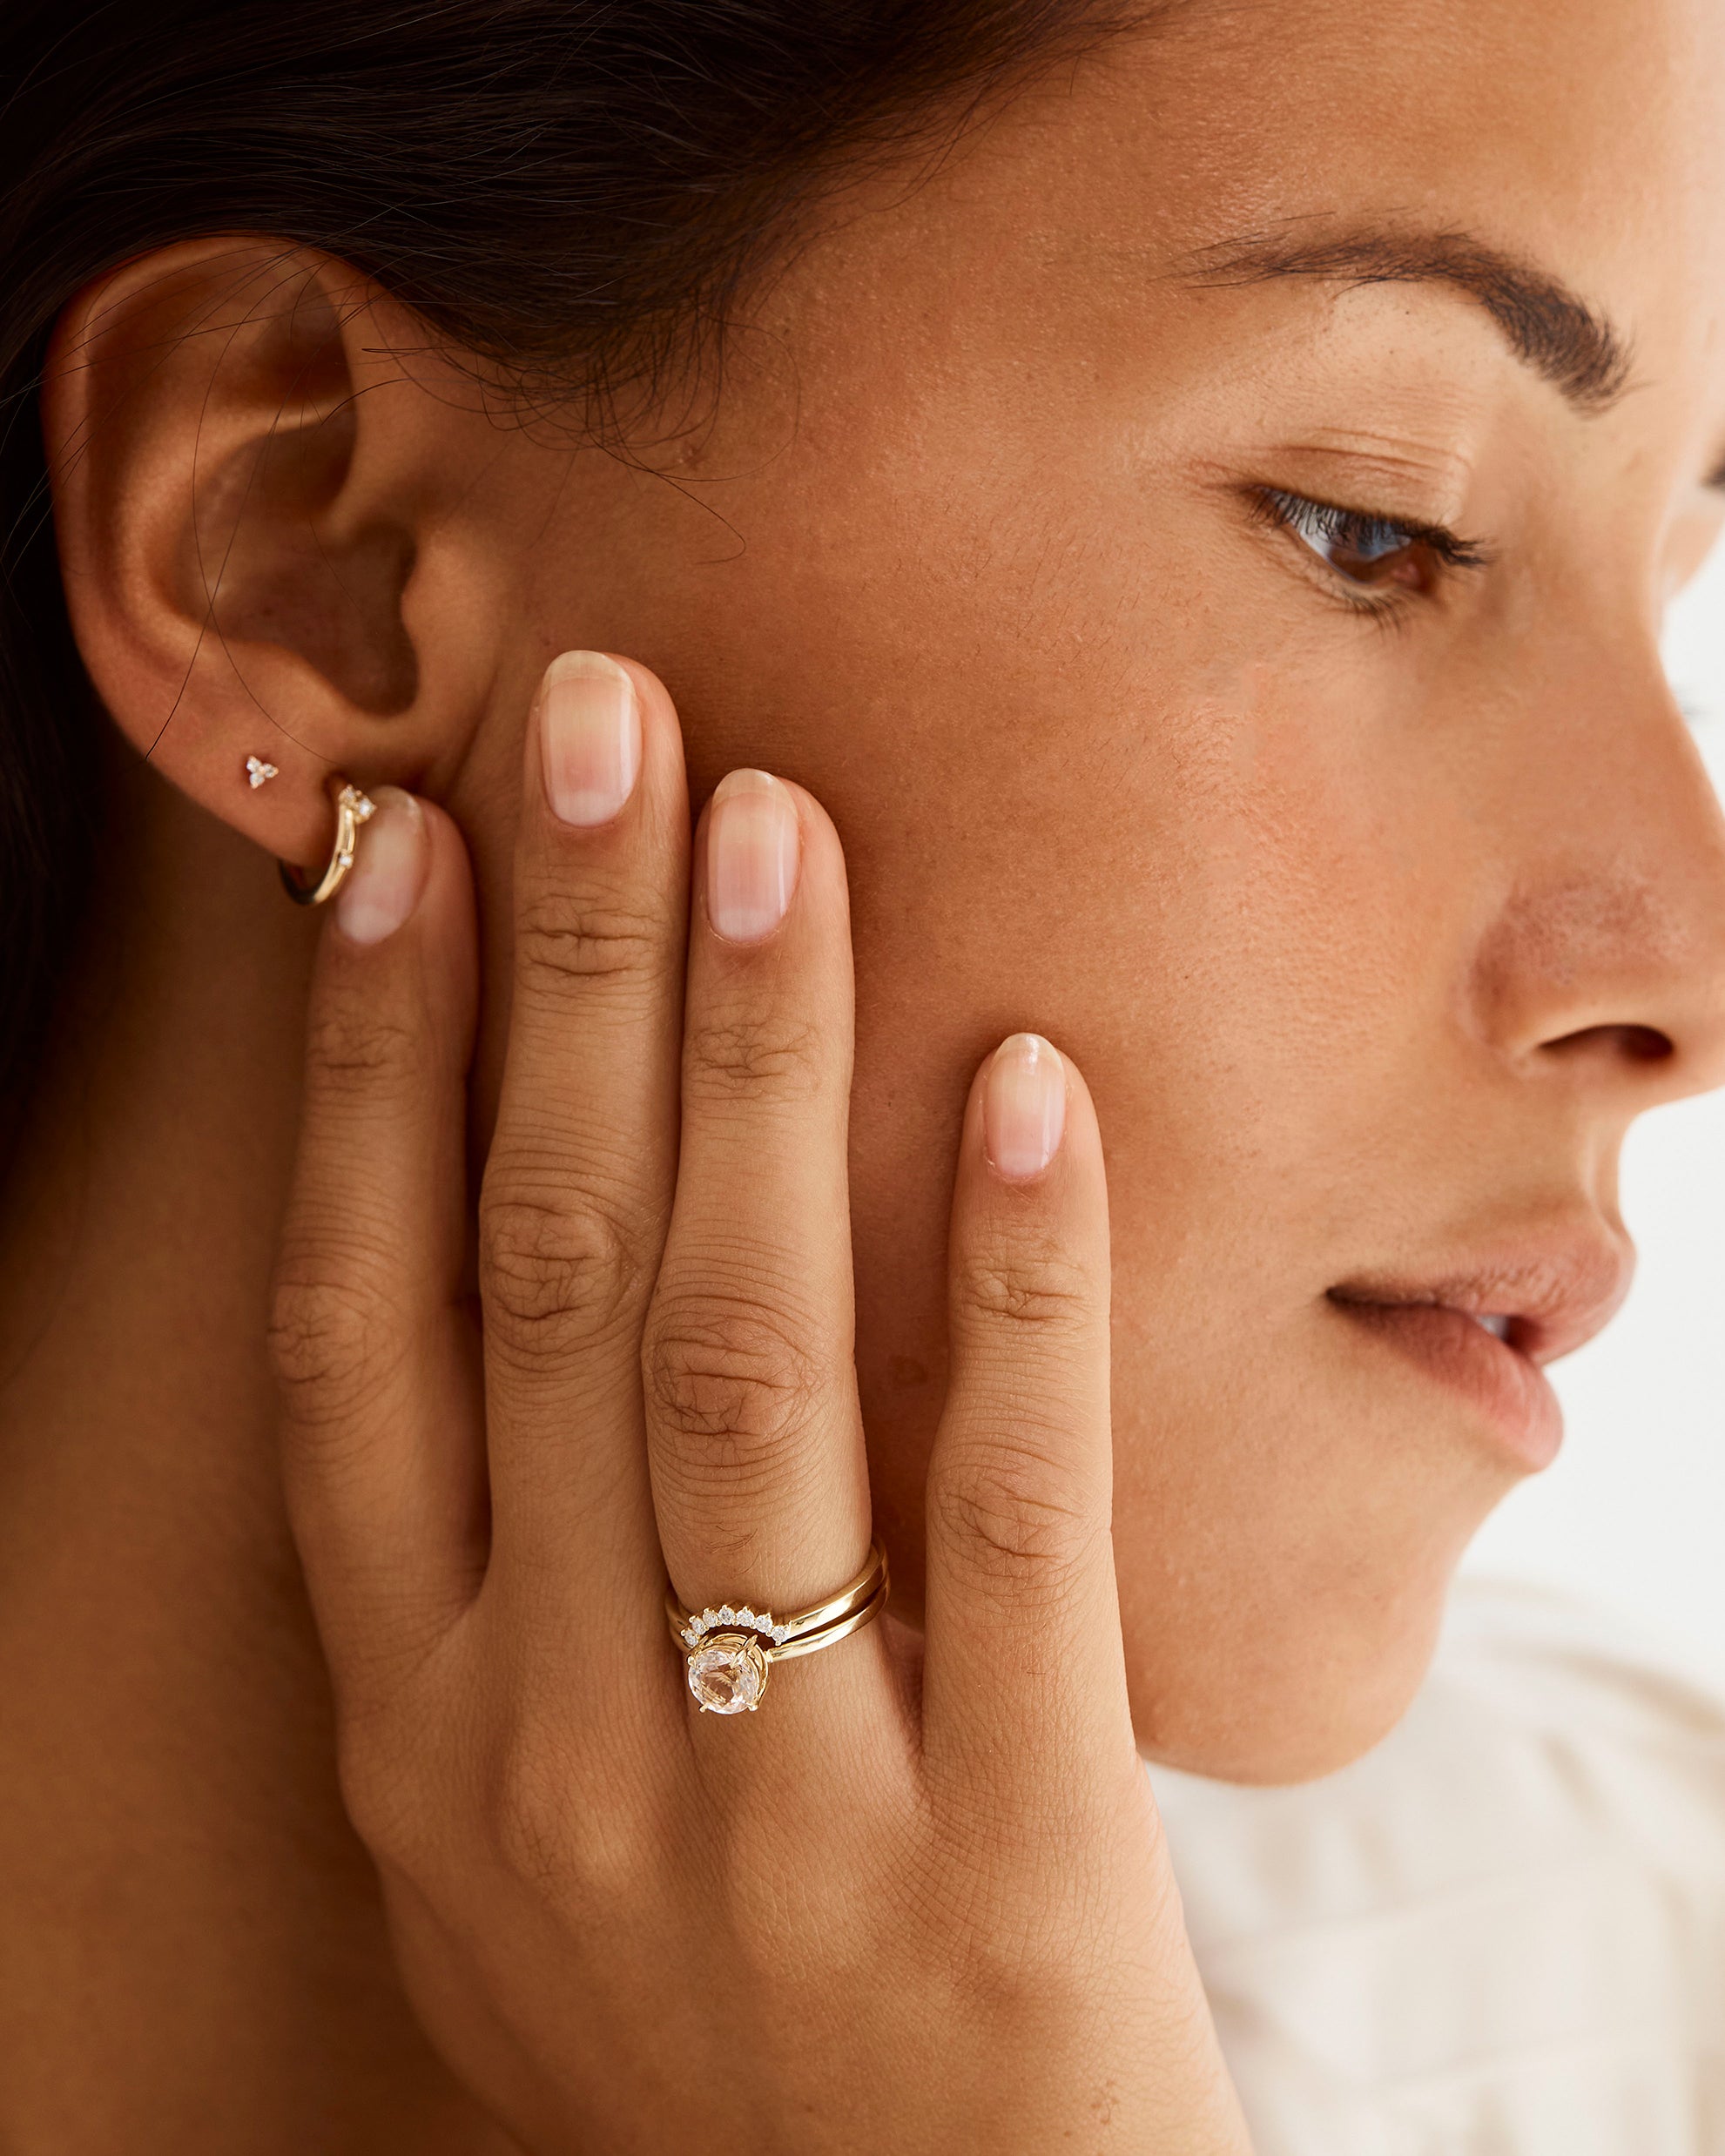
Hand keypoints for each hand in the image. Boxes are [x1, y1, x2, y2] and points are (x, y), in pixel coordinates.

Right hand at [270, 651, 1248, 2152]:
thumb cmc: (693, 2029)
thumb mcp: (508, 1835)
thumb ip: (478, 1594)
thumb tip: (451, 1269)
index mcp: (421, 1718)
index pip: (356, 1328)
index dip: (361, 1070)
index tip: (389, 842)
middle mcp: (556, 1740)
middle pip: (542, 1284)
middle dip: (560, 979)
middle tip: (592, 720)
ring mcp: (773, 1803)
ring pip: (742, 1364)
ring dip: (756, 1070)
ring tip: (774, 829)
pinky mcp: (1004, 1859)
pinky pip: (1010, 1522)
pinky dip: (1018, 1288)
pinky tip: (1033, 1080)